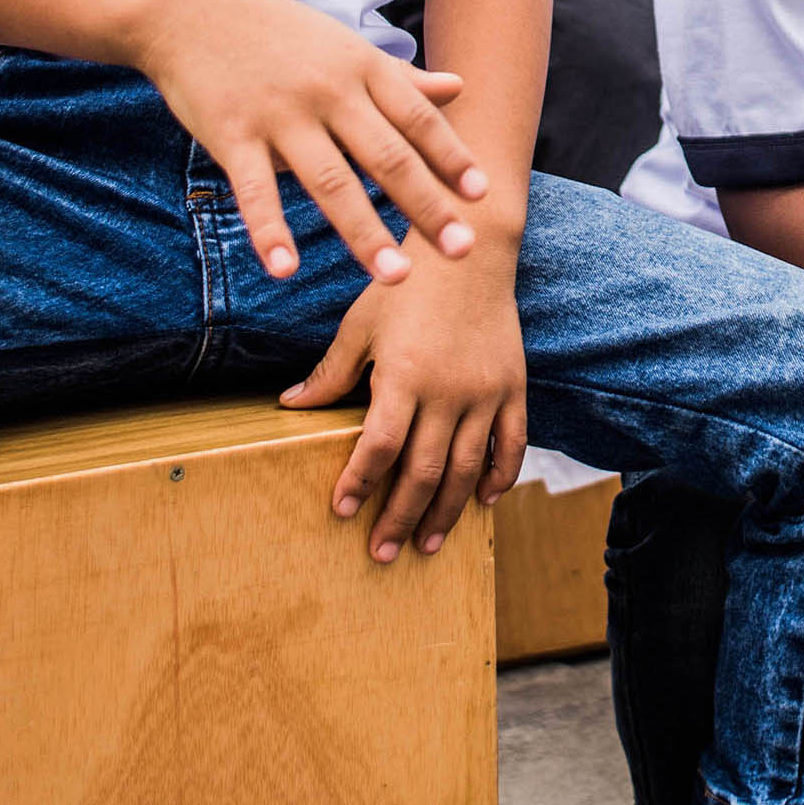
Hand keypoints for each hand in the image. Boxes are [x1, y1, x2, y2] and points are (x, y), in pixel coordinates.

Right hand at [134, 0, 486, 281]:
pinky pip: (255, 190)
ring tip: (397, 277)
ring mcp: (280, 114)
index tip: (483, 197)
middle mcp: (329, 91)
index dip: (452, 158)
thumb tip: (460, 88)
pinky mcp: (232, 134)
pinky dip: (270, 231)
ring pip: (331, 181)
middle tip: (462, 251)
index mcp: (361, 68)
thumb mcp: (343, 46)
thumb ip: (401, 76)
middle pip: (388, 157)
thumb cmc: (275, 32)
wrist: (188, 9)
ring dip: (366, 233)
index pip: (418, 120)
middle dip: (427, 206)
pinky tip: (285, 272)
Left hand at [280, 257, 528, 563]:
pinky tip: (483, 502)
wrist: (471, 251)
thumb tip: (290, 404)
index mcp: (405, 375)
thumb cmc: (408, 284)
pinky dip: (500, 477)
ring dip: (446, 513)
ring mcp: (485, 392)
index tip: (343, 511)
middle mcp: (448, 391)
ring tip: (428, 545)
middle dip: (400, 518)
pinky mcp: (513, 387)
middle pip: (423, 471)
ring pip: (467, 470)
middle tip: (382, 553)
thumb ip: (331, 372)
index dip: (360, 482)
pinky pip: (511, 444)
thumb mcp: (361, 324)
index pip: (380, 446)